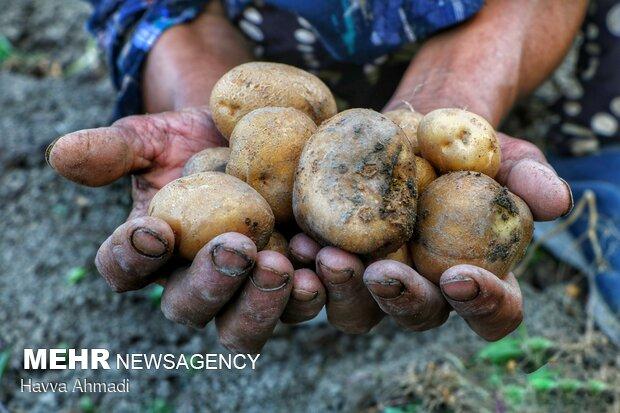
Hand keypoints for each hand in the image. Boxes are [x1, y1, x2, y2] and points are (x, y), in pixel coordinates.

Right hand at [46, 107, 324, 352]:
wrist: (251, 137)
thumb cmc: (192, 140)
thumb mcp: (152, 137)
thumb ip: (113, 149)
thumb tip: (61, 153)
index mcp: (152, 253)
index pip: (125, 269)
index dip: (131, 258)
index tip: (152, 230)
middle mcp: (196, 282)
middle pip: (193, 308)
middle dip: (213, 285)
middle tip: (236, 249)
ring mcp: (246, 289)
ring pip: (249, 323)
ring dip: (268, 301)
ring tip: (288, 266)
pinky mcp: (294, 280)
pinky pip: (302, 301)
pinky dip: (318, 289)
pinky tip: (329, 261)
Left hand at [290, 133, 572, 339]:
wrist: (412, 128)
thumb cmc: (469, 148)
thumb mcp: (504, 154)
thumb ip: (529, 177)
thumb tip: (556, 201)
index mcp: (476, 278)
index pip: (492, 312)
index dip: (482, 305)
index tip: (462, 276)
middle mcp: (425, 290)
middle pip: (416, 316)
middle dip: (399, 299)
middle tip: (380, 271)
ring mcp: (375, 281)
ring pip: (358, 311)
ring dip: (343, 290)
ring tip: (324, 254)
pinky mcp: (335, 260)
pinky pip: (317, 279)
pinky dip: (305, 268)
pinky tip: (295, 242)